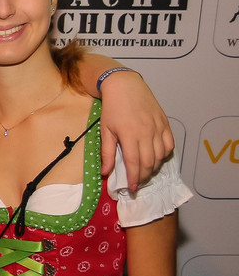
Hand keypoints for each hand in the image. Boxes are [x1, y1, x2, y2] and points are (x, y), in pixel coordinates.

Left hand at [99, 71, 173, 191]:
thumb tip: (105, 173)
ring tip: (145, 173)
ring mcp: (158, 127)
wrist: (125, 86)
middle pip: (149, 162)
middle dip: (143, 177)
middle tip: (137, 184)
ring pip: (161, 155)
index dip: (134, 179)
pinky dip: (165, 154)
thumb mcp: (105, 130)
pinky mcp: (165, 123)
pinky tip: (157, 158)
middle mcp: (147, 132)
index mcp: (130, 135)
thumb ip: (107, 152)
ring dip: (154, 167)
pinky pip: (170, 144)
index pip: (134, 163)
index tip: (132, 189)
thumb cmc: (112, 108)